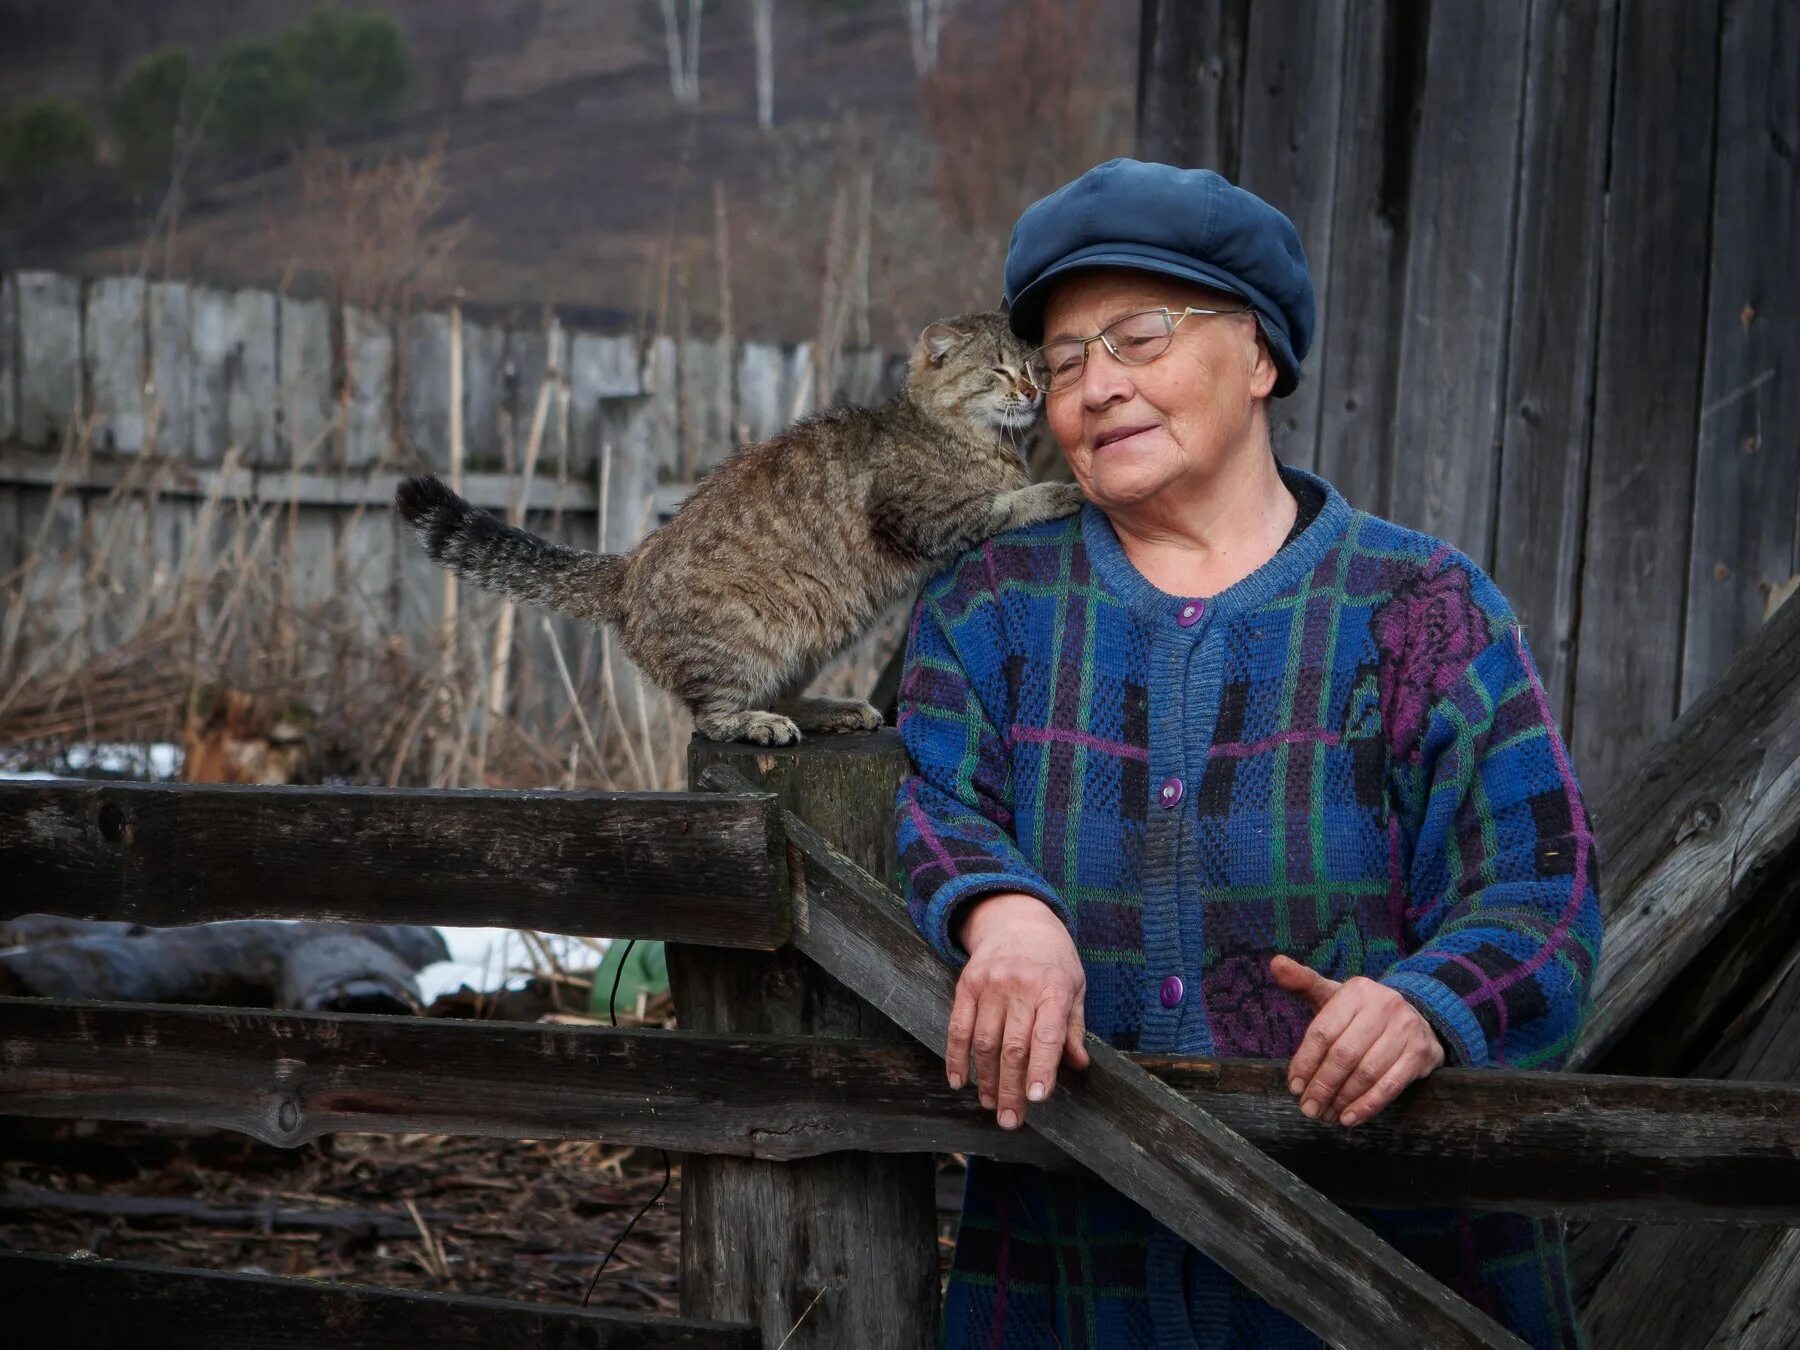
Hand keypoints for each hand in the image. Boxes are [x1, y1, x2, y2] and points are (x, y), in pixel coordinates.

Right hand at [947, 892, 1090, 1128]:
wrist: (1016, 917)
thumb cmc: (1053, 959)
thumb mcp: (1075, 987)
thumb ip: (1074, 1028)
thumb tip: (1077, 1065)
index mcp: (1054, 987)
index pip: (1047, 1035)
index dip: (1042, 1068)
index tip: (1037, 1098)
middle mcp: (1020, 985)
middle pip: (1013, 1046)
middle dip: (1011, 1088)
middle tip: (1010, 1120)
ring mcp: (990, 984)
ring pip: (984, 1042)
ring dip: (985, 1079)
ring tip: (990, 1104)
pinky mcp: (966, 985)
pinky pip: (957, 1027)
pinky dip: (956, 1057)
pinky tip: (959, 1081)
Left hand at [1271, 954, 1445, 1126]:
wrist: (1417, 1017)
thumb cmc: (1362, 1013)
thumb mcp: (1334, 996)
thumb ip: (1304, 983)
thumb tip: (1276, 964)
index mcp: (1357, 991)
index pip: (1323, 1031)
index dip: (1305, 1061)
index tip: (1294, 1086)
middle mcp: (1384, 1005)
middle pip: (1344, 1054)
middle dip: (1323, 1086)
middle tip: (1308, 1108)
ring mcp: (1406, 1029)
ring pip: (1367, 1072)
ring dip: (1343, 1099)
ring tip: (1326, 1116)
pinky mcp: (1421, 1053)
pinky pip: (1391, 1085)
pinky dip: (1368, 1106)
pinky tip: (1350, 1118)